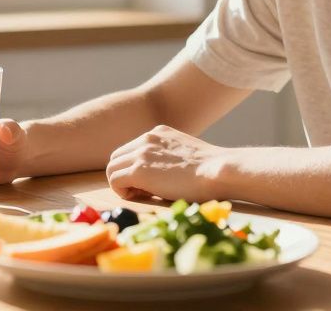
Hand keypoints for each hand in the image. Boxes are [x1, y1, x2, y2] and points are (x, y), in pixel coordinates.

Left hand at [105, 125, 229, 202]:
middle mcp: (146, 138)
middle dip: (124, 175)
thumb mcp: (186, 153)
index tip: (148, 183)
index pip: (130, 149)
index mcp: (158, 133)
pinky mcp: (139, 170)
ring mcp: (141, 153)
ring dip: (122, 184)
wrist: (219, 171)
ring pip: (111, 169)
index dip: (134, 168)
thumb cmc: (210, 171)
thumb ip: (168, 156)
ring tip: (142, 195)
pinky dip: (122, 191)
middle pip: (116, 158)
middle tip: (143, 191)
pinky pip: (114, 181)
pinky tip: (142, 197)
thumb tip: (159, 174)